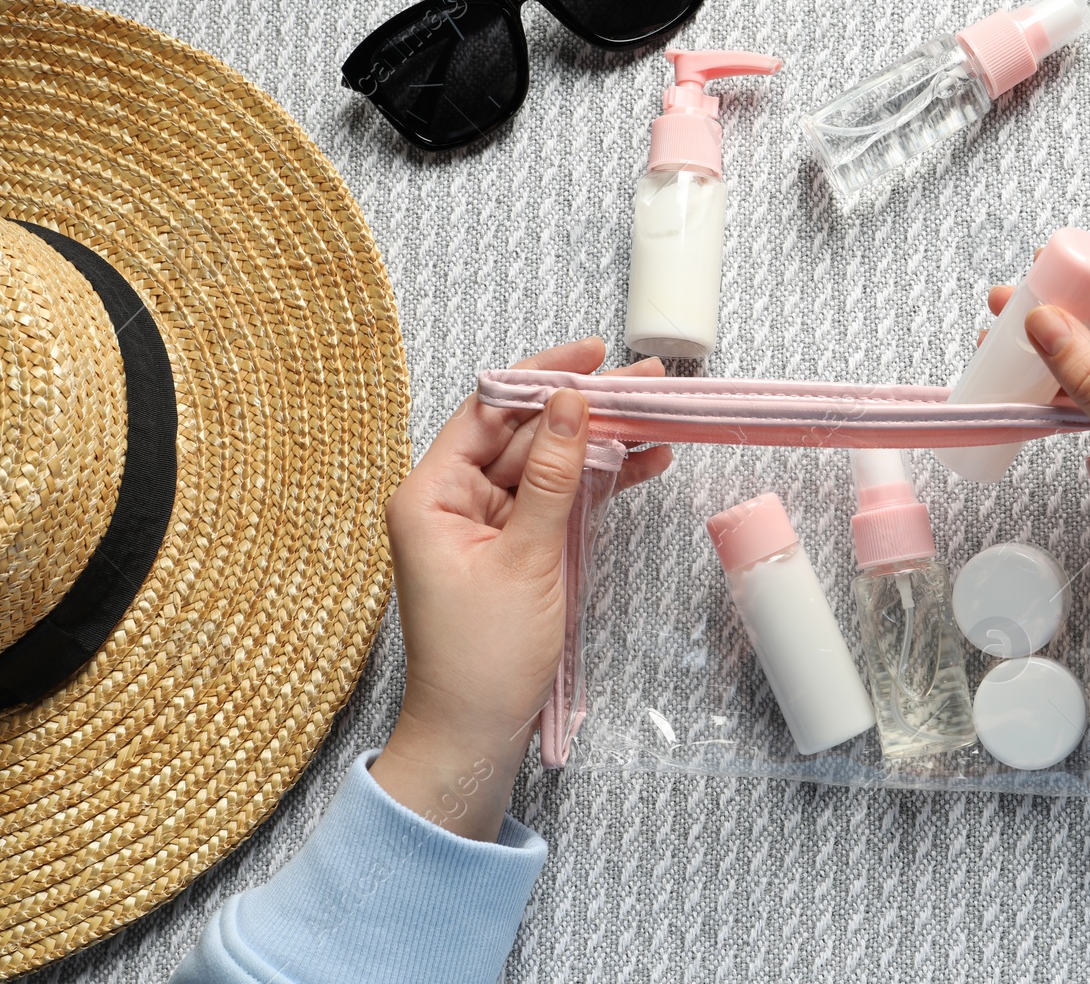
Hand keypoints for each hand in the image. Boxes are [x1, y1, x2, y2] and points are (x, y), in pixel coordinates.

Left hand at [372, 337, 671, 838]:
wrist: (475, 734)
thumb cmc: (483, 657)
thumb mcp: (527, 558)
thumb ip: (554, 477)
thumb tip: (571, 403)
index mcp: (430, 493)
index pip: (490, 411)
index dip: (543, 378)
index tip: (593, 355)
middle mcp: (453, 500)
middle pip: (526, 435)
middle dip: (587, 410)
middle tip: (648, 383)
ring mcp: (487, 525)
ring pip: (550, 467)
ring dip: (602, 445)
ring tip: (659, 416)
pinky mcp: (516, 550)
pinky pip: (558, 503)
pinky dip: (597, 486)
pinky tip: (643, 463)